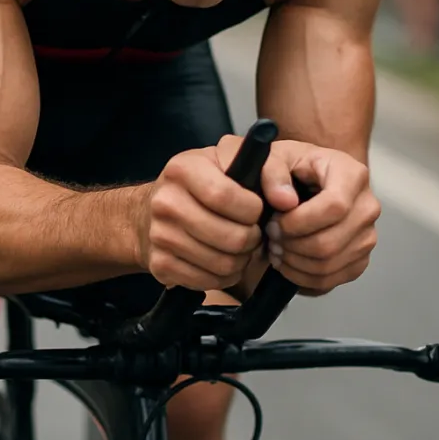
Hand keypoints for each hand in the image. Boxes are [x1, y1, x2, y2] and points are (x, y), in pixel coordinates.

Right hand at [138, 147, 264, 290]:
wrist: (151, 210)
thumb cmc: (201, 183)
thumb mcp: (228, 158)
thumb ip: (266, 168)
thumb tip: (288, 200)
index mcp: (182, 169)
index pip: (226, 197)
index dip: (252, 210)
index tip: (255, 210)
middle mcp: (165, 202)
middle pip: (230, 237)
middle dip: (251, 239)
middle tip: (250, 232)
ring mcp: (160, 236)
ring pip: (223, 263)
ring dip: (240, 260)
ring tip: (237, 246)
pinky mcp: (160, 265)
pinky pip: (208, 281)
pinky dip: (223, 276)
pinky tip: (221, 260)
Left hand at [217, 136, 379, 295]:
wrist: (309, 180)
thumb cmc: (294, 166)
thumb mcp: (277, 157)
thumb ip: (273, 173)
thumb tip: (284, 201)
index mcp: (352, 175)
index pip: (334, 207)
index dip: (299, 222)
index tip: (274, 222)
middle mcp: (367, 207)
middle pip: (330, 242)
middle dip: (291, 245)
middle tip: (270, 237)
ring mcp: (367, 236)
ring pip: (328, 264)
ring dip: (293, 263)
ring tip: (275, 249)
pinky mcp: (359, 259)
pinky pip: (331, 280)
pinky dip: (302, 277)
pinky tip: (286, 262)